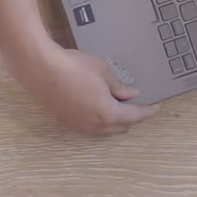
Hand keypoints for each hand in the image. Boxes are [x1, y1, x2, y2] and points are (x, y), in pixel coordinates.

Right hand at [14, 43, 157, 134]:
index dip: (147, 111)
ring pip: (104, 129)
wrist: (40, 69)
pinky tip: (97, 105)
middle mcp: (95, 125)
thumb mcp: (102, 71)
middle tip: (137, 105)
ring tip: (117, 105)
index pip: (135, 116)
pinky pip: (89, 125)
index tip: (156, 106)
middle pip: (121, 127)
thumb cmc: (74, 67)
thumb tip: (130, 94)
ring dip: (114, 120)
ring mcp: (79, 125)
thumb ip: (118, 86)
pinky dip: (99, 119)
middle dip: (131, 118)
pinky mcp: (66, 120)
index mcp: (109, 113)